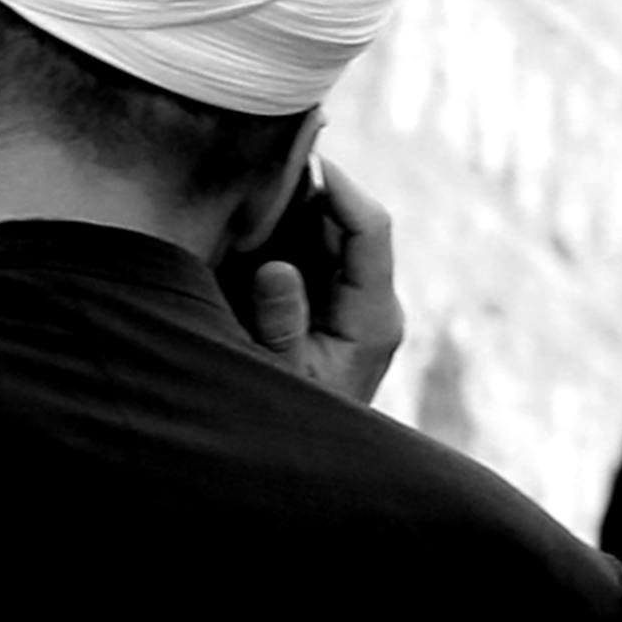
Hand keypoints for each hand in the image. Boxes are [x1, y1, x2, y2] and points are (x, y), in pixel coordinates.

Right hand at [239, 172, 406, 410]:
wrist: (303, 467)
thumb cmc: (291, 428)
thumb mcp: (277, 379)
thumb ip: (278, 323)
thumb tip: (277, 266)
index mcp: (374, 317)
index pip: (370, 228)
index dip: (338, 185)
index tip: (298, 154)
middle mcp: (373, 301)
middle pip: (348, 220)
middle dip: (306, 189)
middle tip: (260, 155)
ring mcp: (353, 302)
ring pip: (328, 231)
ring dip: (290, 207)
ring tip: (250, 178)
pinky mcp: (330, 305)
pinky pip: (312, 251)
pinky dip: (282, 230)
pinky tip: (247, 216)